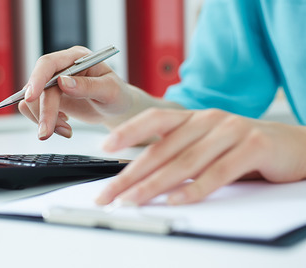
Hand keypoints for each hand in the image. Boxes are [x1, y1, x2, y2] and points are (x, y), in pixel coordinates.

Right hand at [18, 46, 134, 139]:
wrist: (116, 109)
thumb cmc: (117, 95)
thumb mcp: (110, 90)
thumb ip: (88, 86)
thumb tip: (63, 82)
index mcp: (76, 58)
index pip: (48, 64)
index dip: (37, 79)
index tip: (31, 97)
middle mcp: (62, 68)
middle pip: (39, 88)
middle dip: (43, 112)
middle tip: (47, 133)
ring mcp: (54, 84)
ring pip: (33, 101)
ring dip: (45, 119)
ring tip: (66, 130)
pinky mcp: (51, 99)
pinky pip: (35, 110)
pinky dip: (46, 122)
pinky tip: (63, 126)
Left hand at [96, 108, 305, 205]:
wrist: (295, 145)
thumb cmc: (244, 146)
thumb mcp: (208, 143)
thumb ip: (181, 154)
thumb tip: (144, 175)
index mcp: (194, 117)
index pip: (154, 120)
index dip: (128, 131)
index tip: (105, 147)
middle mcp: (209, 120)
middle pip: (162, 149)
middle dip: (131, 174)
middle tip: (110, 193)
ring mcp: (231, 131)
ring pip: (185, 162)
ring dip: (155, 185)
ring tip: (133, 201)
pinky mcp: (253, 146)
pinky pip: (218, 172)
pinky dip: (195, 189)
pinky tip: (176, 201)